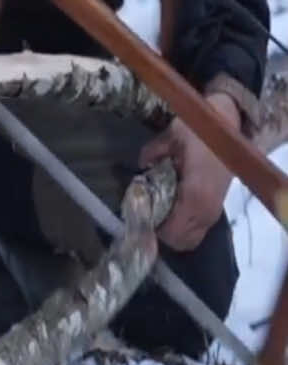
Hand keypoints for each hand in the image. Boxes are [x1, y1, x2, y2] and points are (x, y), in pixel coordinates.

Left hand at [139, 92, 239, 251]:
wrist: (228, 122)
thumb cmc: (198, 131)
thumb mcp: (169, 139)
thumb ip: (151, 155)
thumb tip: (141, 167)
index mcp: (194, 196)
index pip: (170, 232)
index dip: (151, 229)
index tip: (137, 215)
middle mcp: (206, 210)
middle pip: (180, 242)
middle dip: (160, 232)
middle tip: (146, 213)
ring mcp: (215, 211)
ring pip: (191, 238)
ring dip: (173, 230)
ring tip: (158, 209)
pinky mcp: (218, 206)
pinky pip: (198, 228)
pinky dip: (184, 225)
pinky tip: (172, 205)